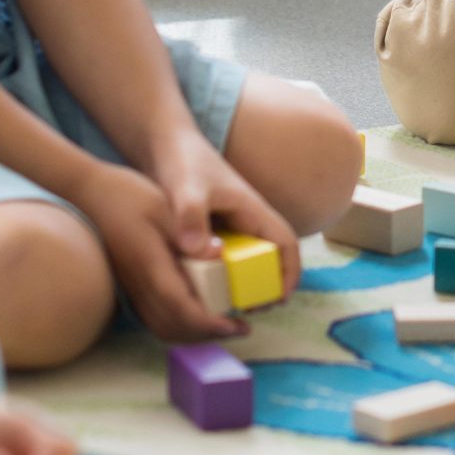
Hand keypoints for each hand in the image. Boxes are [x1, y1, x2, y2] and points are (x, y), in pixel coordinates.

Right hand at [69, 159, 241, 342]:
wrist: (91, 195)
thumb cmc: (128, 196)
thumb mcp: (164, 208)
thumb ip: (189, 233)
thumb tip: (219, 254)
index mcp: (151, 267)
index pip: (181, 309)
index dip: (209, 323)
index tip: (236, 324)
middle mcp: (140, 286)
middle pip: (173, 327)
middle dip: (207, 334)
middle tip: (239, 327)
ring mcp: (133, 289)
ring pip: (162, 327)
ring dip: (193, 333)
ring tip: (222, 324)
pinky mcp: (132, 287)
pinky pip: (155, 318)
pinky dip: (179, 324)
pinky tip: (198, 312)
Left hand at [149, 132, 303, 295]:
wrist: (164, 143)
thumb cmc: (182, 160)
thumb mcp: (185, 188)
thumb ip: (191, 217)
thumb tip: (201, 252)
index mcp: (252, 209)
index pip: (285, 242)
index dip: (289, 271)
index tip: (280, 298)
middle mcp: (247, 218)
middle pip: (271, 256)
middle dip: (269, 285)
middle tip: (251, 311)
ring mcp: (231, 223)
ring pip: (249, 258)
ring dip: (246, 282)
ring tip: (230, 307)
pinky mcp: (213, 227)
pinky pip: (227, 256)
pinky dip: (224, 275)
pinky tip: (206, 290)